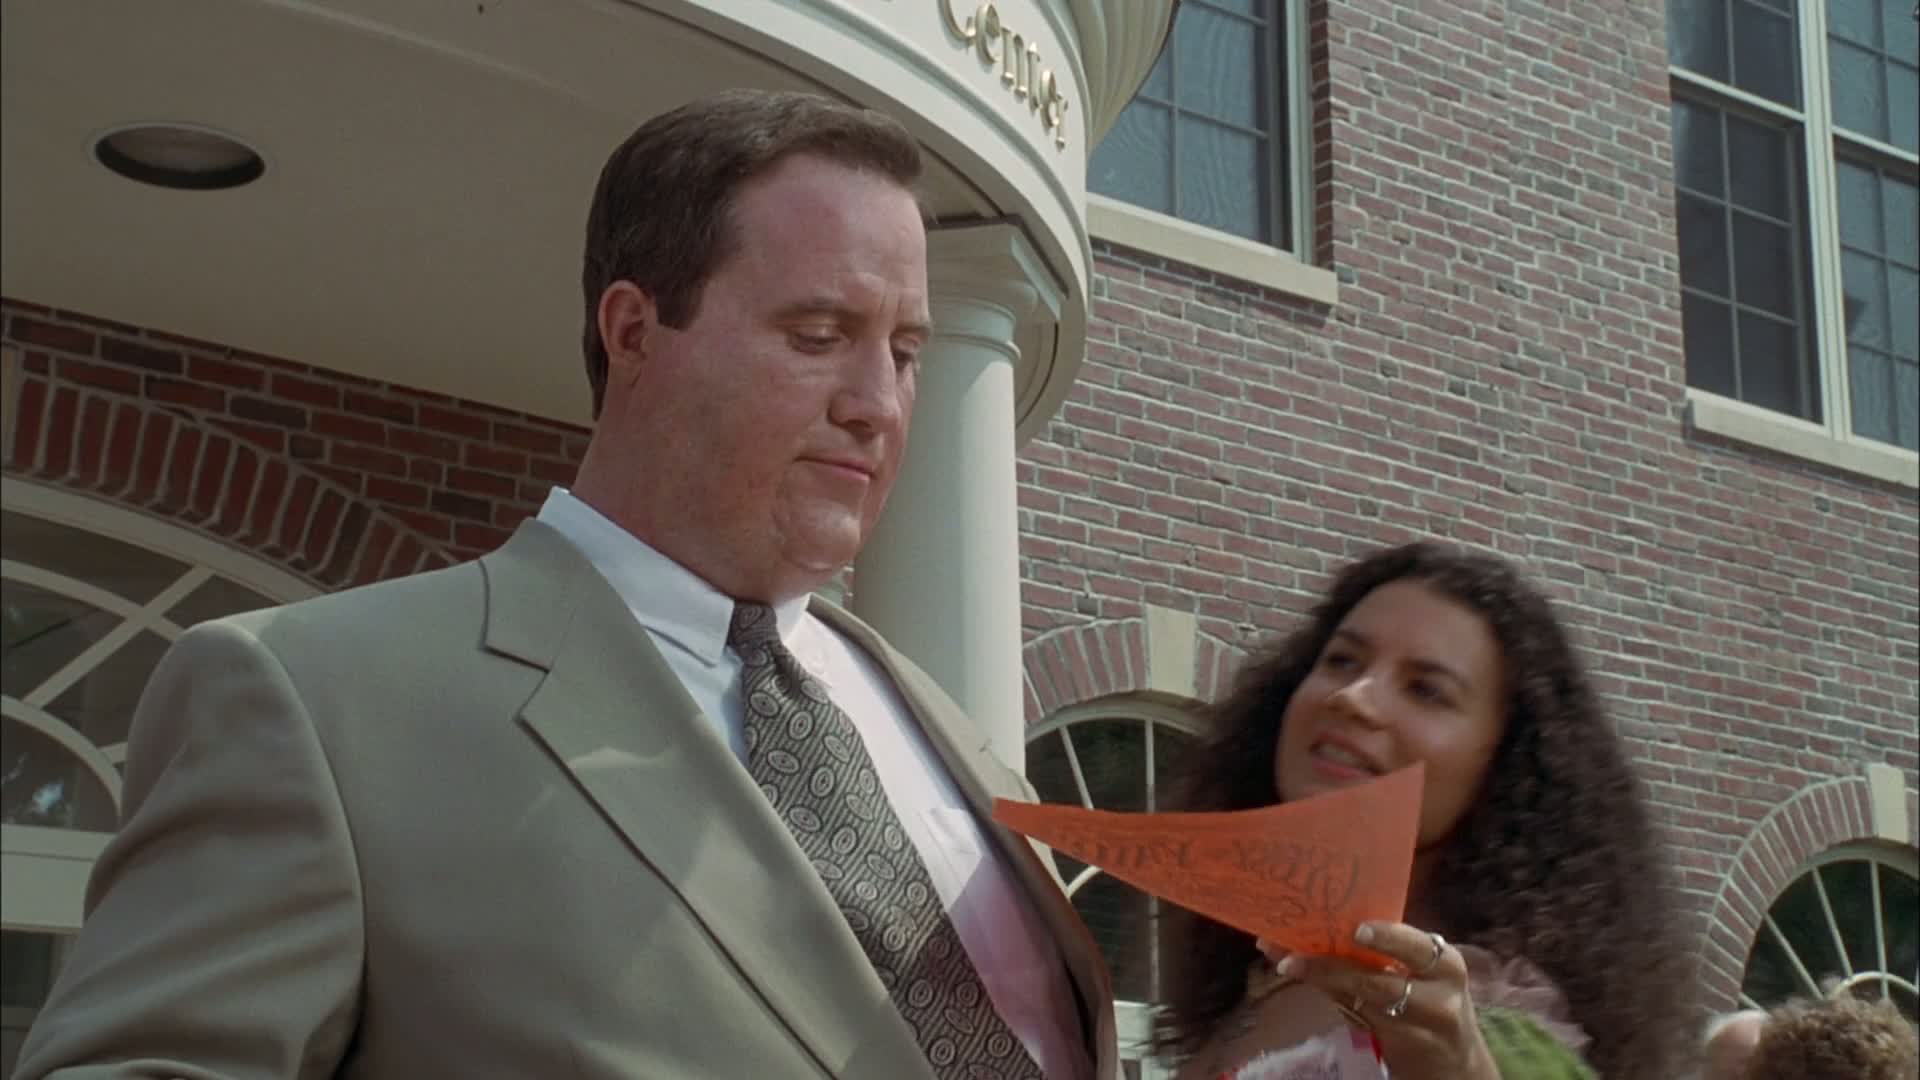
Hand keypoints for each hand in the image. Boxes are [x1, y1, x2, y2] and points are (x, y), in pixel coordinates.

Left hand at [1266, 923, 1497, 1079]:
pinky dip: (1329, 997)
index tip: (1357, 930)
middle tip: (1292, 955)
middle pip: (1379, 982)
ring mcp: (1417, 1029)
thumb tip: (1333, 914)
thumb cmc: (1433, 998)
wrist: (1452, 1060)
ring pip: (1361, 1001)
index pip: (1417, 949)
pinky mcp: (1397, 1049)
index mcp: (1446, 965)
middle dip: (1331, 967)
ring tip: (1287, 963)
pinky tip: (1305, 981)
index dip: (1388, 938)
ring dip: (1320, 980)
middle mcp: (1437, 998)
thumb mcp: (1427, 972)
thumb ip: (1392, 948)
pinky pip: (1357, 1018)